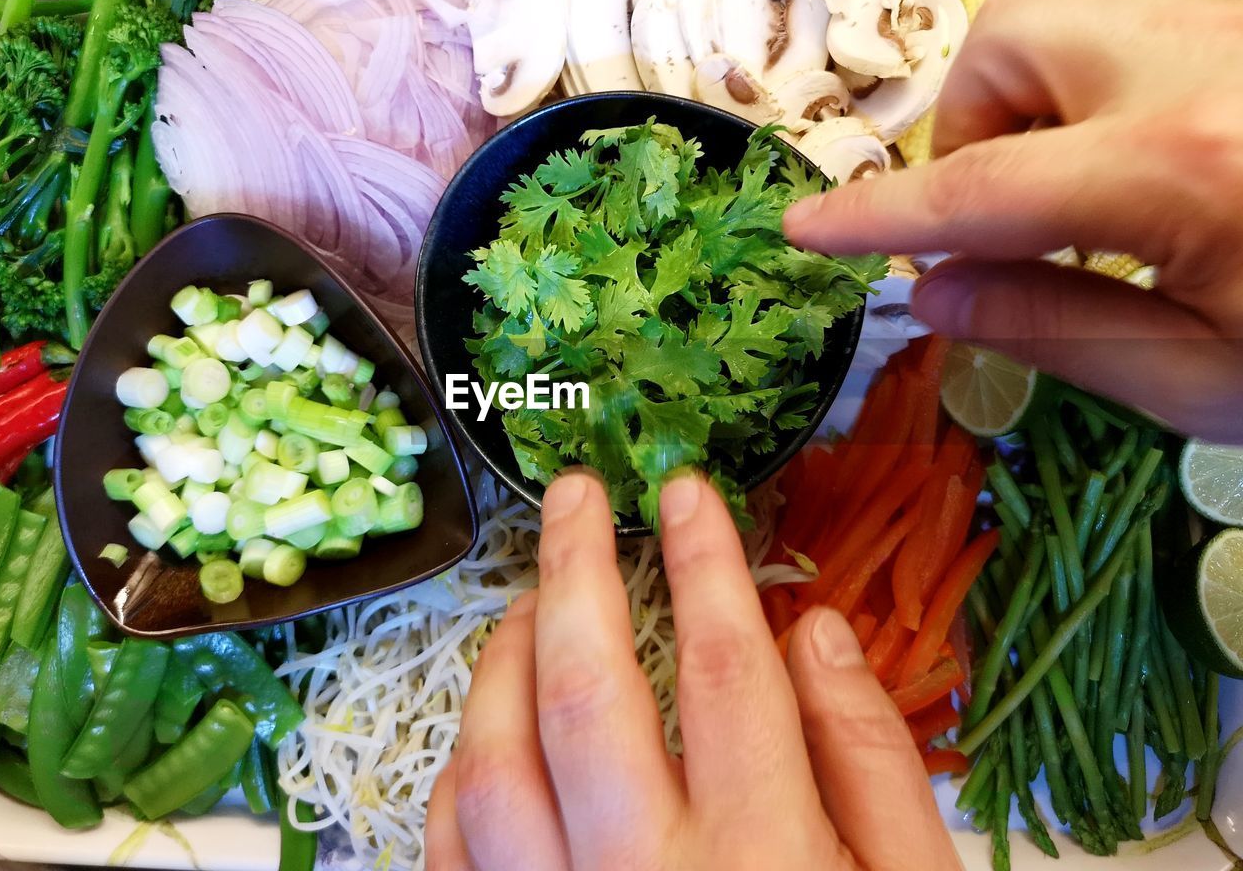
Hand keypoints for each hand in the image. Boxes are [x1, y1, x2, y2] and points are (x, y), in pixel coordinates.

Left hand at [426, 471, 958, 870]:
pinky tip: (491, 728)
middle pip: (586, 692)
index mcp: (764, 856)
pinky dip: (461, 769)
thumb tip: (814, 629)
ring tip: (532, 602)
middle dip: (574, 571)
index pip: (720, 666)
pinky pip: (454, 850)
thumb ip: (871, 758)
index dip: (701, 560)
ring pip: (491, 764)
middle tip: (574, 496)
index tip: (684, 491)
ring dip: (500, 660)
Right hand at [784, 0, 1242, 442]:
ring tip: (1072, 203)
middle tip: (1001, 219)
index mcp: (1186, 168)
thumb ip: (1059, 330)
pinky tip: (1136, 180)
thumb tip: (934, 295)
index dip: (877, 212)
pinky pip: (1135, 36)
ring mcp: (1238, 35)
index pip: (981, 187)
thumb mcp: (1208, 381)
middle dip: (970, 123)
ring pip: (1072, 19)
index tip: (803, 227)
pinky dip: (1095, 99)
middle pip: (1011, 35)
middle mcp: (1205, 66)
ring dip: (1032, 107)